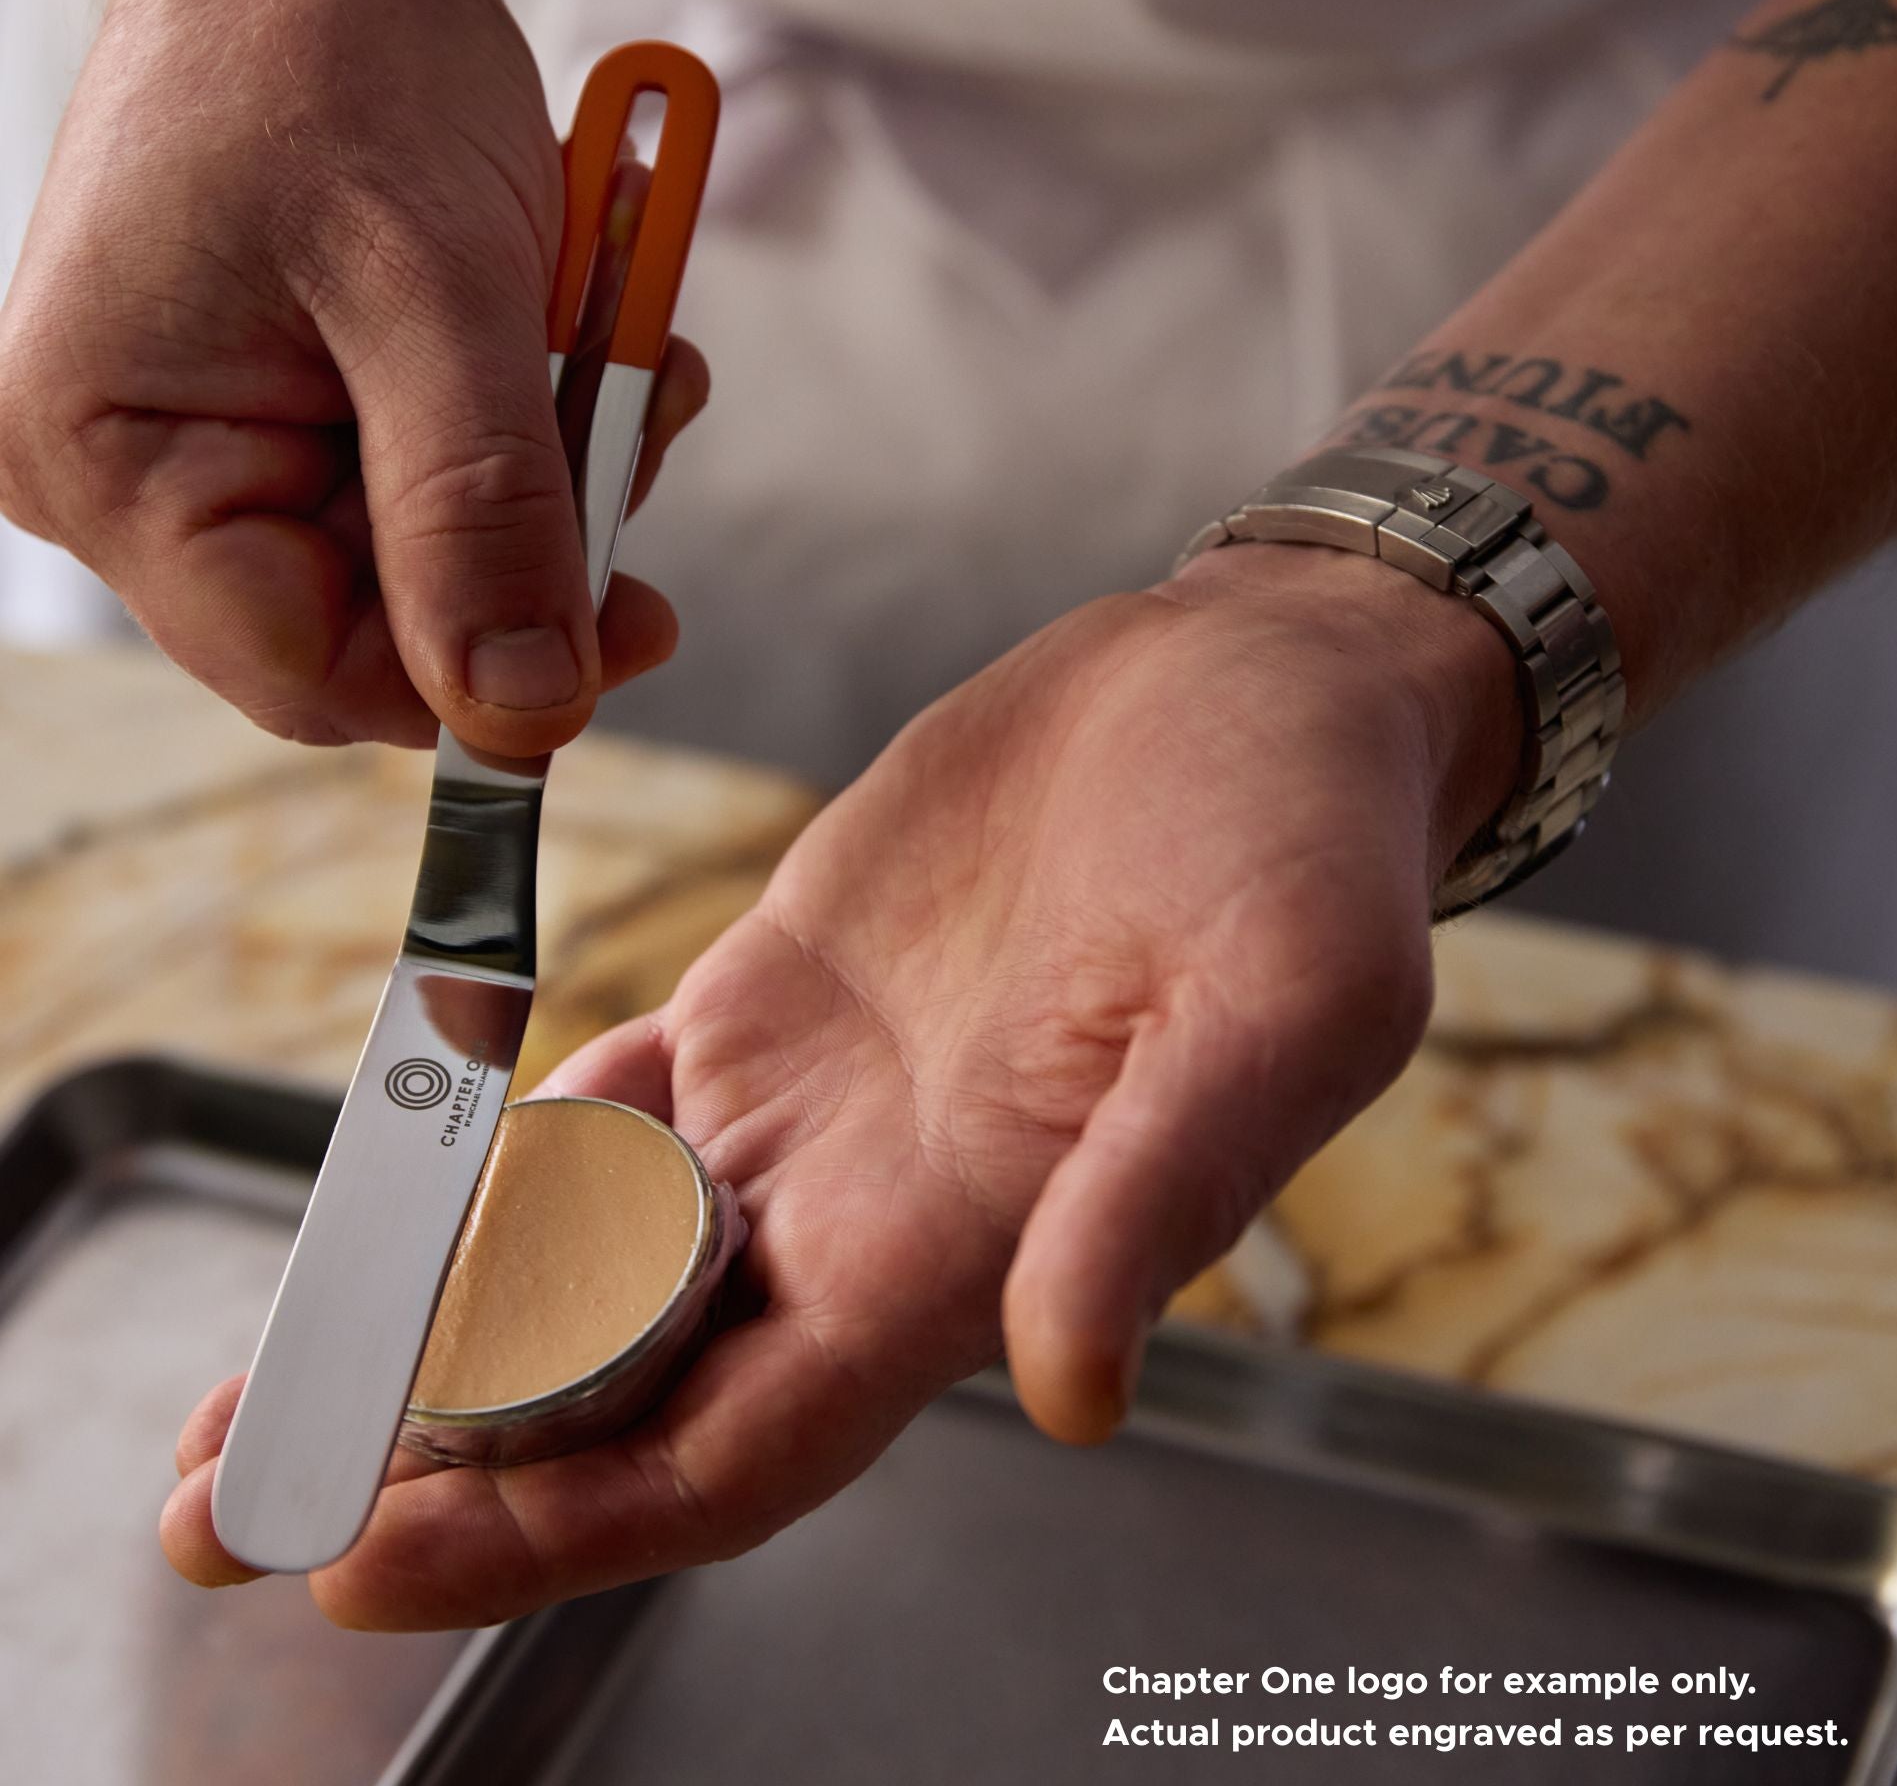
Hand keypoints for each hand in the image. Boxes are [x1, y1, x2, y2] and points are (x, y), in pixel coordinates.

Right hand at [0, 0, 696, 753]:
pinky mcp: (290, 401)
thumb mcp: (436, 293)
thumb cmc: (340, 52)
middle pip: (385, 617)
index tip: (630, 630)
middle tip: (631, 434)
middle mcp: (138, 472)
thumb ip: (481, 511)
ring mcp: (214, 436)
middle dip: (537, 540)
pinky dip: (530, 416)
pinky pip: (440, 470)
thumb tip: (527, 706)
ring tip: (605, 345)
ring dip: (554, 465)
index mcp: (111, 457)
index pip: (311, 673)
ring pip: (436, 547)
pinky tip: (570, 326)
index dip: (480, 678)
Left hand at [162, 542, 1519, 1625]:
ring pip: (590, 1256)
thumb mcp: (1282, 1007)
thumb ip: (1164, 1195)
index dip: (562, 1518)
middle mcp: (872, 1199)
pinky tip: (397, 1184)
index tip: (375, 1557)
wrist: (1258, 696)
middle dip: (439, 1459)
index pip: (741, 1441)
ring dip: (435, 1321)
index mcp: (975, 1238)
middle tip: (231, 1496)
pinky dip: (496, 1155)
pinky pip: (606, 1104)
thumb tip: (1070, 1389)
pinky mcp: (780, 987)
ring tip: (266, 1369)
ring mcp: (815, 1096)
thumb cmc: (1307, 845)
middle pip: (624, 1384)